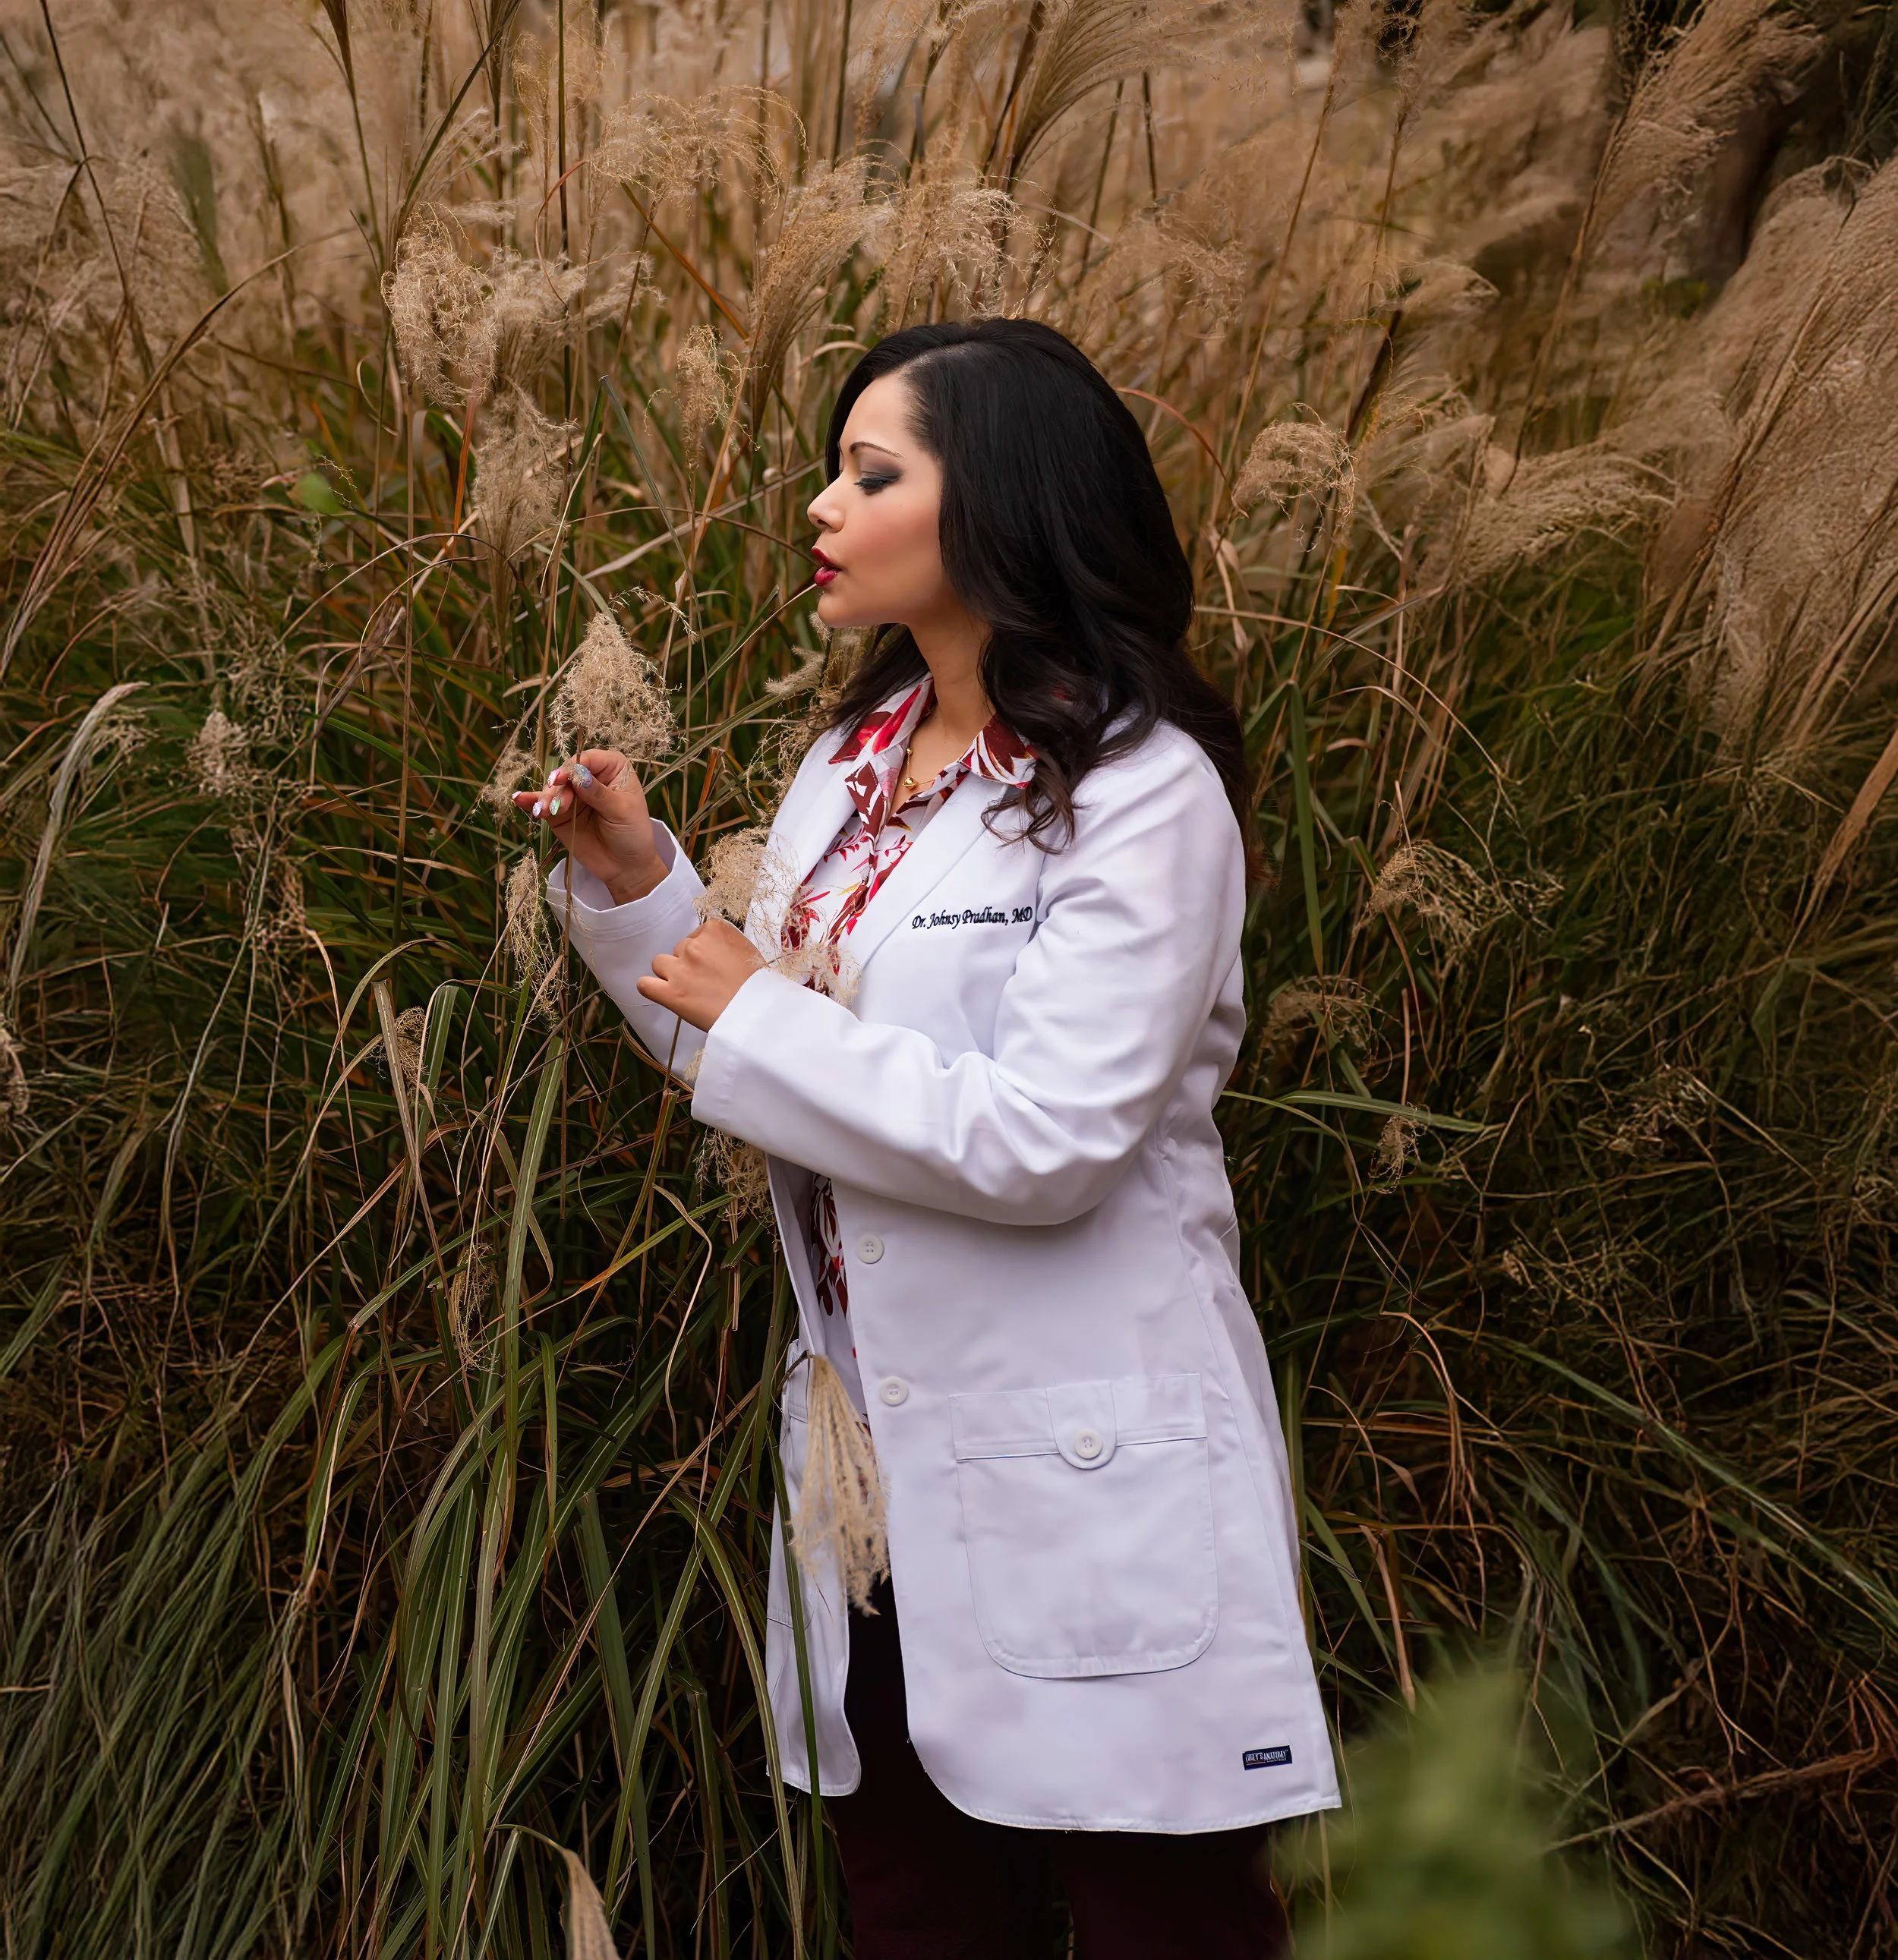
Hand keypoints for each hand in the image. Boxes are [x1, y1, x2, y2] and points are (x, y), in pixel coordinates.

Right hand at [513, 749, 665, 902]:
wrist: (625, 866)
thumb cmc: (632, 833)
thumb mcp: (621, 812)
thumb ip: (599, 793)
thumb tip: (579, 775)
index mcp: (612, 769)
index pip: (588, 759)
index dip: (574, 767)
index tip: (561, 779)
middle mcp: (590, 777)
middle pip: (566, 773)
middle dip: (557, 788)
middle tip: (554, 806)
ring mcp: (573, 795)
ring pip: (553, 789)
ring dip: (545, 799)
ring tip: (542, 812)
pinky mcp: (559, 813)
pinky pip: (543, 804)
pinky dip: (531, 802)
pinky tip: (519, 799)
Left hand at [637, 920, 765, 1031]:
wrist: (758, 1011)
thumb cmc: (759, 985)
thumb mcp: (747, 952)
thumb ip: (724, 946)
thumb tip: (713, 954)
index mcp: (715, 930)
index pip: (696, 934)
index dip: (703, 951)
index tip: (712, 964)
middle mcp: (694, 945)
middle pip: (679, 949)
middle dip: (688, 963)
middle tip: (705, 981)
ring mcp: (680, 968)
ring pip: (659, 963)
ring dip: (670, 974)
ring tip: (687, 989)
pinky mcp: (671, 993)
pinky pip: (645, 985)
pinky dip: (650, 988)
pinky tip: (662, 994)